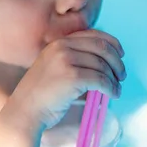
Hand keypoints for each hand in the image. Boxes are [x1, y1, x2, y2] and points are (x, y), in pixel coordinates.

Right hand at [9, 30, 126, 129]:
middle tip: (122, 75)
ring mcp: (66, 60)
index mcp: (58, 42)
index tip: (120, 55)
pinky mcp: (72, 77)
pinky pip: (101, 80)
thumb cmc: (41, 95)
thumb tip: (105, 60)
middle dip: (117, 61)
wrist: (25, 111)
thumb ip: (73, 59)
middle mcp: (62, 47)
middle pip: (102, 47)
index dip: (112, 43)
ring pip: (103, 65)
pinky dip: (111, 88)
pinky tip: (113, 94)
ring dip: (115, 78)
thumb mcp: (53, 68)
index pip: (93, 35)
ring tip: (117, 89)